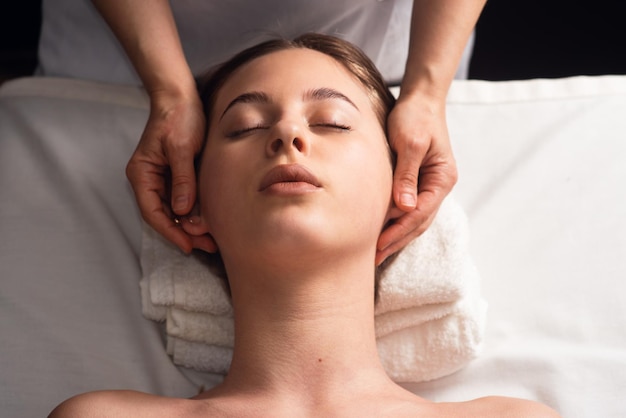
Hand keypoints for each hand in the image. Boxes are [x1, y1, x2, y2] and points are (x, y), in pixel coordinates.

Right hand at [126, 90, 209, 252]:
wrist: (181, 97)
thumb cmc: (178, 117)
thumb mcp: (181, 148)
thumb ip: (182, 179)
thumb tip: (183, 211)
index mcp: (142, 173)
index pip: (152, 212)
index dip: (170, 231)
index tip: (188, 246)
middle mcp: (148, 179)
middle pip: (163, 215)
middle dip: (184, 233)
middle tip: (208, 246)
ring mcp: (161, 179)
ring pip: (174, 211)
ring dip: (191, 226)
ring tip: (212, 240)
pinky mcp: (175, 176)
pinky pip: (182, 200)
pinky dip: (194, 212)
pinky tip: (208, 221)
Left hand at [376, 95, 457, 264]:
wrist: (421, 99)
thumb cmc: (415, 117)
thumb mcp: (410, 143)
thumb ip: (406, 175)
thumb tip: (404, 208)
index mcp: (442, 178)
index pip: (420, 213)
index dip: (399, 231)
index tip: (379, 245)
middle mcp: (439, 185)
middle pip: (419, 222)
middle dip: (397, 240)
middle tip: (374, 258)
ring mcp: (431, 185)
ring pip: (415, 219)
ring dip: (397, 236)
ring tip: (377, 252)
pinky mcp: (419, 181)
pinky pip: (410, 208)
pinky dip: (397, 222)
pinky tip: (383, 231)